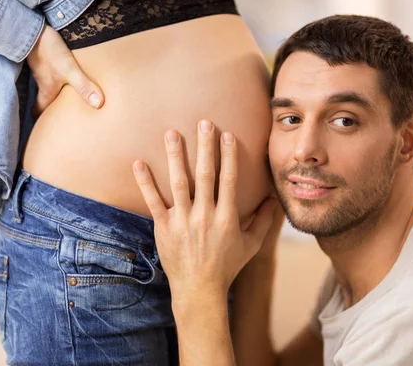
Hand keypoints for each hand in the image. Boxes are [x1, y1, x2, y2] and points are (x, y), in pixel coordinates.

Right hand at [26, 24, 104, 117]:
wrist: (30, 25)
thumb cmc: (48, 49)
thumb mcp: (69, 70)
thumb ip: (84, 87)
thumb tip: (98, 105)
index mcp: (46, 90)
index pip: (39, 111)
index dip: (41, 121)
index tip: (43, 130)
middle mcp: (42, 81)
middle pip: (42, 99)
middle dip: (48, 108)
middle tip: (57, 115)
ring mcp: (40, 68)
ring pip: (46, 84)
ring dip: (53, 91)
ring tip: (64, 96)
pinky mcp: (42, 55)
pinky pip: (48, 70)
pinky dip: (54, 75)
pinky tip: (63, 72)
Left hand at [132, 120, 277, 299]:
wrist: (199, 290)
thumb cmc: (227, 265)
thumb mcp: (252, 245)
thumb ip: (263, 221)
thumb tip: (274, 199)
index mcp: (227, 217)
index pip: (229, 180)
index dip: (228, 156)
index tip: (227, 135)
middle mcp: (204, 216)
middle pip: (204, 175)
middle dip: (204, 147)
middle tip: (204, 123)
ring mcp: (182, 221)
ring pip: (178, 183)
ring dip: (175, 156)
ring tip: (172, 133)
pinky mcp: (164, 227)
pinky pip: (153, 201)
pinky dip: (145, 182)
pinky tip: (138, 162)